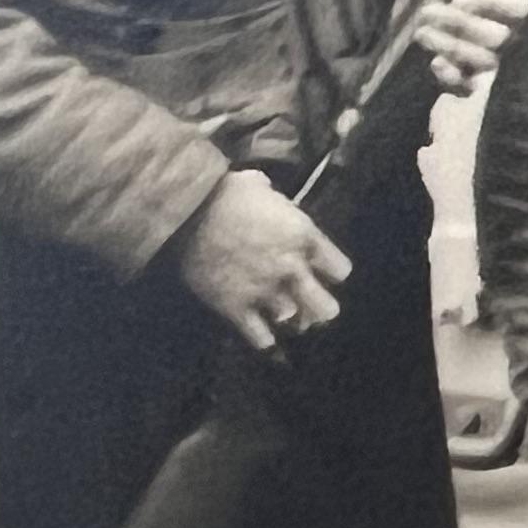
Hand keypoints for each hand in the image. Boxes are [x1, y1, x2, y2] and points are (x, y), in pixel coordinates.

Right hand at [173, 170, 351, 353]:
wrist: (187, 212)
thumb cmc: (226, 192)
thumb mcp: (264, 188)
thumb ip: (279, 206)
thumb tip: (276, 205)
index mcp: (304, 237)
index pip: (340, 270)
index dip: (332, 272)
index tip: (323, 271)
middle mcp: (291, 269)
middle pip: (327, 309)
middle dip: (321, 308)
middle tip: (311, 304)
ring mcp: (264, 292)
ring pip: (293, 323)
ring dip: (290, 320)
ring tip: (283, 315)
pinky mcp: (236, 308)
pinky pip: (260, 338)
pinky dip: (264, 340)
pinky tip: (264, 336)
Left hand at [395, 0, 527, 97]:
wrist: (410, 7)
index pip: (519, 6)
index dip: (492, 4)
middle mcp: (504, 29)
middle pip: (498, 37)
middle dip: (461, 25)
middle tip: (427, 12)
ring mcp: (487, 57)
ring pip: (485, 61)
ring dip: (452, 47)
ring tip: (421, 32)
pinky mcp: (467, 78)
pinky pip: (469, 87)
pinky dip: (452, 78)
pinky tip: (435, 64)